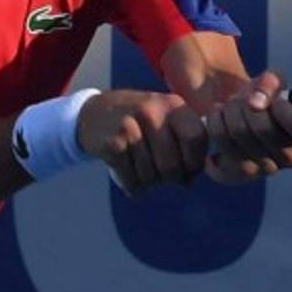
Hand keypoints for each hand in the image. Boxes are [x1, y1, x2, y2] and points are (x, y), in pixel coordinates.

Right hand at [77, 90, 206, 195]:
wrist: (95, 112)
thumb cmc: (139, 122)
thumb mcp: (165, 118)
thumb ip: (186, 140)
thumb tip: (191, 177)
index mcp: (173, 105)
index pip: (196, 139)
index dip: (195, 161)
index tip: (187, 169)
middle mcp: (153, 112)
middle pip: (173, 164)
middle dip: (169, 178)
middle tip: (162, 175)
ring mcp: (130, 126)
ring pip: (151, 176)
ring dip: (148, 182)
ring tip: (143, 170)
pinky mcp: (113, 143)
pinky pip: (132, 180)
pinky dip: (132, 185)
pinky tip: (129, 175)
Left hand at [204, 70, 291, 183]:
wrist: (237, 112)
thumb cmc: (260, 97)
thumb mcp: (269, 82)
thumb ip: (270, 83)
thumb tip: (256, 102)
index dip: (284, 110)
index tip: (273, 99)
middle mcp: (289, 157)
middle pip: (262, 129)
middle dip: (244, 106)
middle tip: (237, 99)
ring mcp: (264, 170)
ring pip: (237, 143)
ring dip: (224, 118)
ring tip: (224, 109)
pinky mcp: (237, 176)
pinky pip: (221, 164)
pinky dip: (213, 135)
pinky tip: (216, 123)